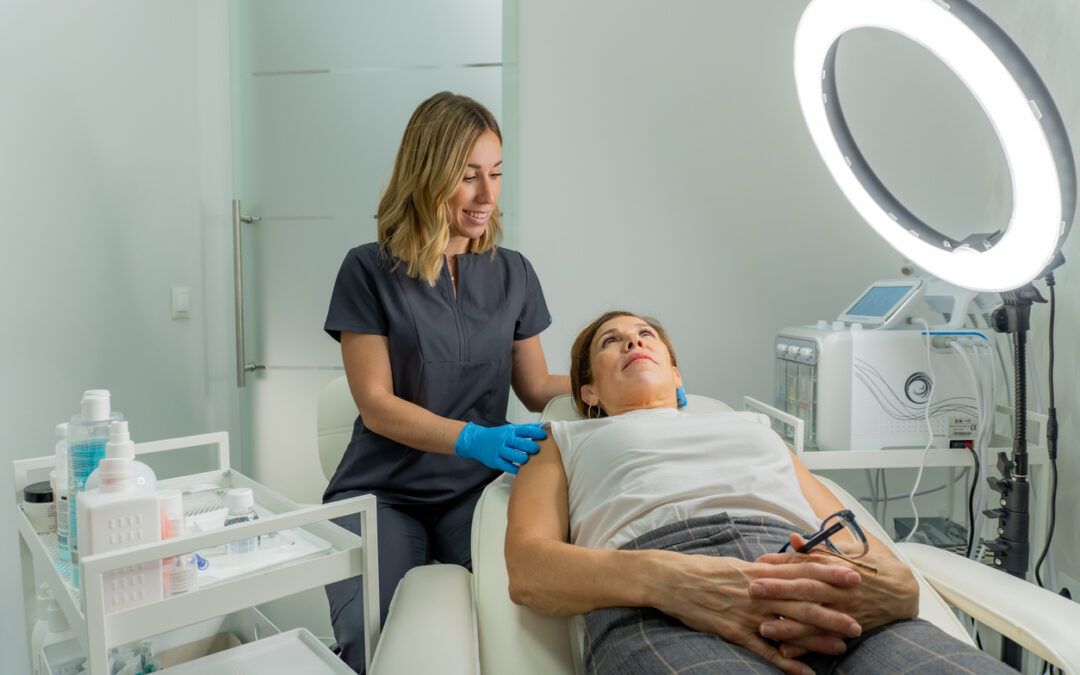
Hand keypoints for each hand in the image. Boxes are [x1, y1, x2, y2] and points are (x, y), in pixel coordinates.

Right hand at [454, 422, 547, 473]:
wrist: (478, 441)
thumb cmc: (499, 435)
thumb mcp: (512, 428)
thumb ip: (527, 429)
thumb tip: (545, 425)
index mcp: (511, 431)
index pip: (526, 430)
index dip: (537, 433)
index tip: (545, 436)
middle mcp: (506, 439)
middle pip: (521, 443)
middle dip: (531, 447)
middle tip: (537, 450)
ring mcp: (500, 450)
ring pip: (514, 455)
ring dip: (523, 458)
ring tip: (528, 459)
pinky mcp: (495, 460)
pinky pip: (507, 466)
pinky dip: (515, 469)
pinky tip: (520, 470)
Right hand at [647, 551, 862, 674]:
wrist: (671, 579)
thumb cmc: (703, 571)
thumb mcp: (736, 564)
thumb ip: (763, 570)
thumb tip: (786, 568)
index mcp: (759, 571)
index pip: (801, 570)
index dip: (829, 573)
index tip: (854, 575)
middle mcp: (758, 590)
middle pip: (802, 601)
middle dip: (833, 611)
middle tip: (859, 620)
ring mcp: (747, 612)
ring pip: (789, 625)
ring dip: (817, 637)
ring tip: (842, 646)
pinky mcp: (735, 631)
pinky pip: (765, 650)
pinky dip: (786, 662)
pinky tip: (805, 673)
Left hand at [751, 533, 919, 657]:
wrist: (903, 592)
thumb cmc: (871, 566)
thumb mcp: (847, 551)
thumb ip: (816, 548)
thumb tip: (791, 538)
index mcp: (837, 567)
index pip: (805, 563)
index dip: (781, 563)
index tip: (758, 563)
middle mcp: (840, 589)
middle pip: (806, 589)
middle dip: (779, 589)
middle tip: (754, 589)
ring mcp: (844, 611)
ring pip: (813, 618)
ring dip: (788, 625)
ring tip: (764, 627)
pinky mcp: (848, 629)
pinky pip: (824, 639)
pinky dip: (805, 647)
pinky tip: (785, 651)